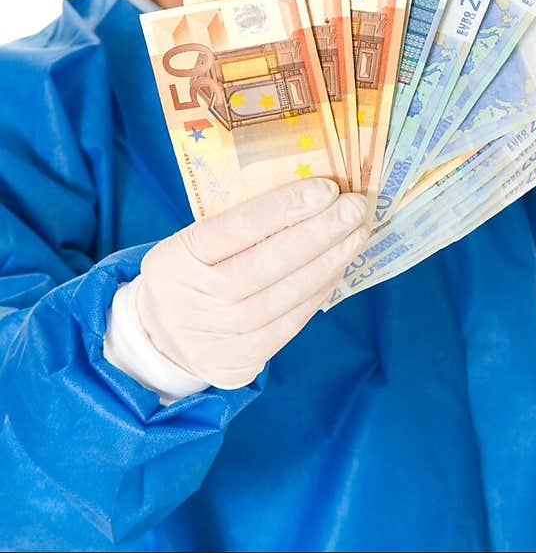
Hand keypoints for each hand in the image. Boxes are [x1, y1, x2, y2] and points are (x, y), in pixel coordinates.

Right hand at [136, 178, 368, 389]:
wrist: (162, 339)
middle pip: (265, 264)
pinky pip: (290, 324)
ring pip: (284, 297)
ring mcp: (215, 338)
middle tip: (356, 208)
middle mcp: (192, 301)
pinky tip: (338, 267)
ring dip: (329, 262)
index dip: (284, 207)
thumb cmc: (191, 273)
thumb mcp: (194, 243)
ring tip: (357, 235)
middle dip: (319, 232)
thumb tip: (310, 196)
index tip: (327, 188)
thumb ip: (239, 223)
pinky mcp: (238, 364)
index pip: (236, 227)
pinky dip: (319, 292)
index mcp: (175, 258)